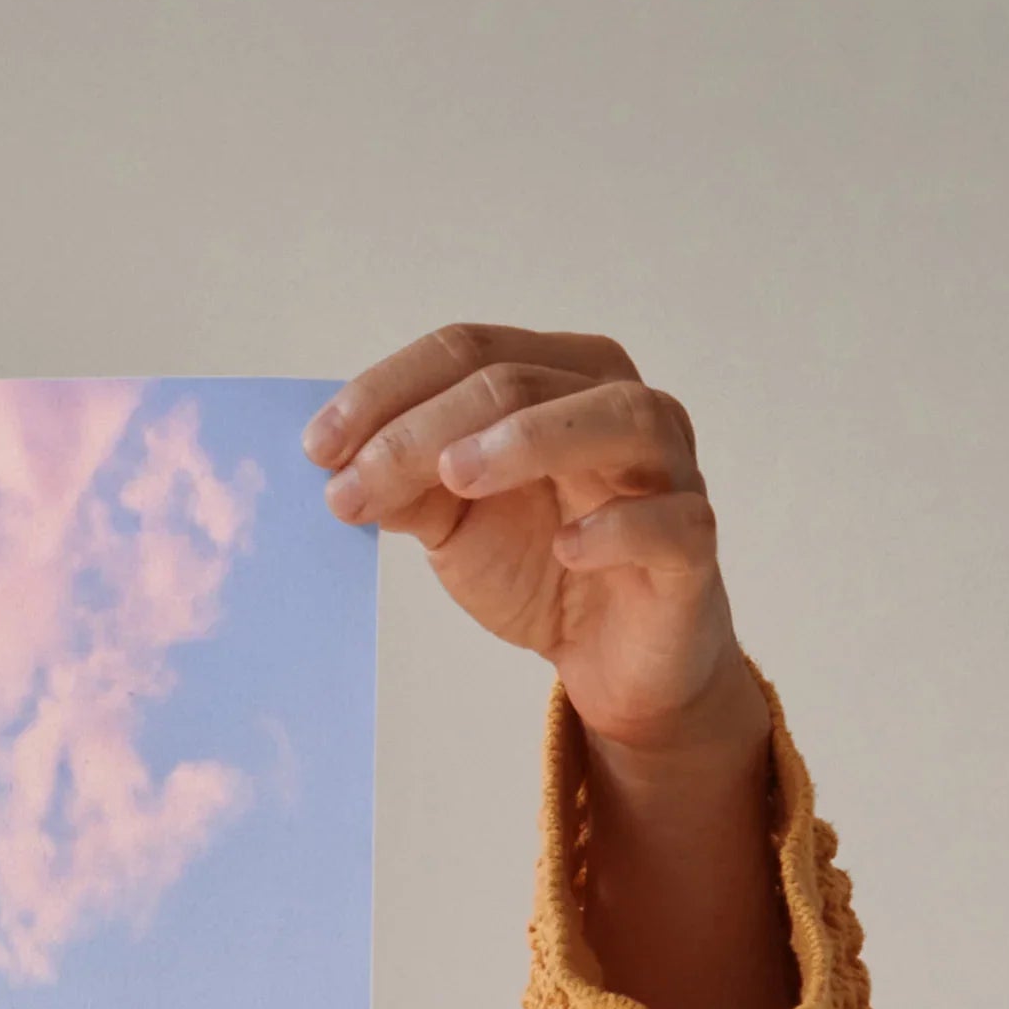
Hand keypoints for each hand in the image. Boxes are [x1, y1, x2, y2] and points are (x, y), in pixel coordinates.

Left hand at [309, 324, 792, 1008]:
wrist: (612, 657)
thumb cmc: (540, 565)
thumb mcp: (455, 522)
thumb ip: (408, 486)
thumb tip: (339, 466)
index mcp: (558, 379)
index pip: (469, 351)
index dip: (387, 391)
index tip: (316, 448)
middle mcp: (620, 404)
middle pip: (520, 381)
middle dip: (424, 430)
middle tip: (351, 483)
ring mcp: (667, 469)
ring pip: (614, 419)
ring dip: (529, 440)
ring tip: (455, 476)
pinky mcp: (692, 545)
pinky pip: (669, 521)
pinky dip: (618, 527)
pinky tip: (567, 546)